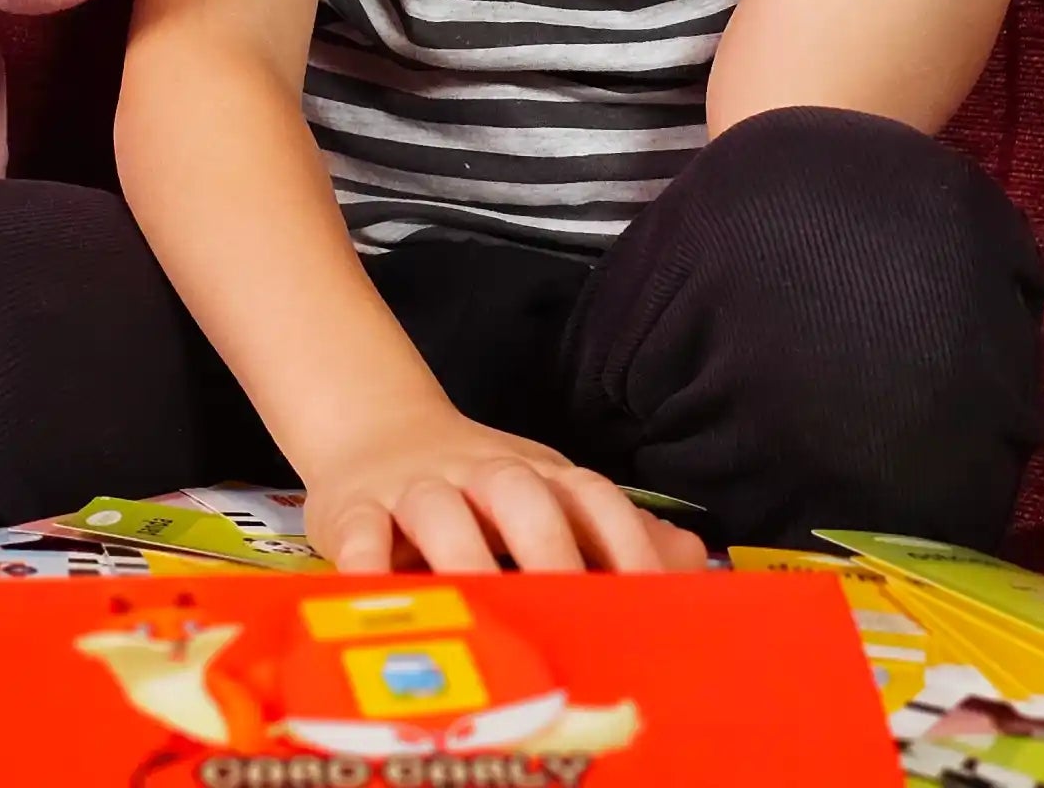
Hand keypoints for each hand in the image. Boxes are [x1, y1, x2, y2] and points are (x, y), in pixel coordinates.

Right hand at [303, 406, 707, 574]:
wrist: (374, 429)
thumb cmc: (477, 489)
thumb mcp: (547, 497)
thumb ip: (612, 534)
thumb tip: (691, 561)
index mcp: (539, 477)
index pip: (592, 498)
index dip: (625, 546)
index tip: (651, 604)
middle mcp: (481, 475)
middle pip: (520, 493)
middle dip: (548, 551)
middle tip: (568, 614)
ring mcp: (415, 488)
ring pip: (439, 509)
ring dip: (462, 557)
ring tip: (480, 614)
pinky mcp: (353, 508)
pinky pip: (358, 532)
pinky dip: (365, 565)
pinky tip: (380, 600)